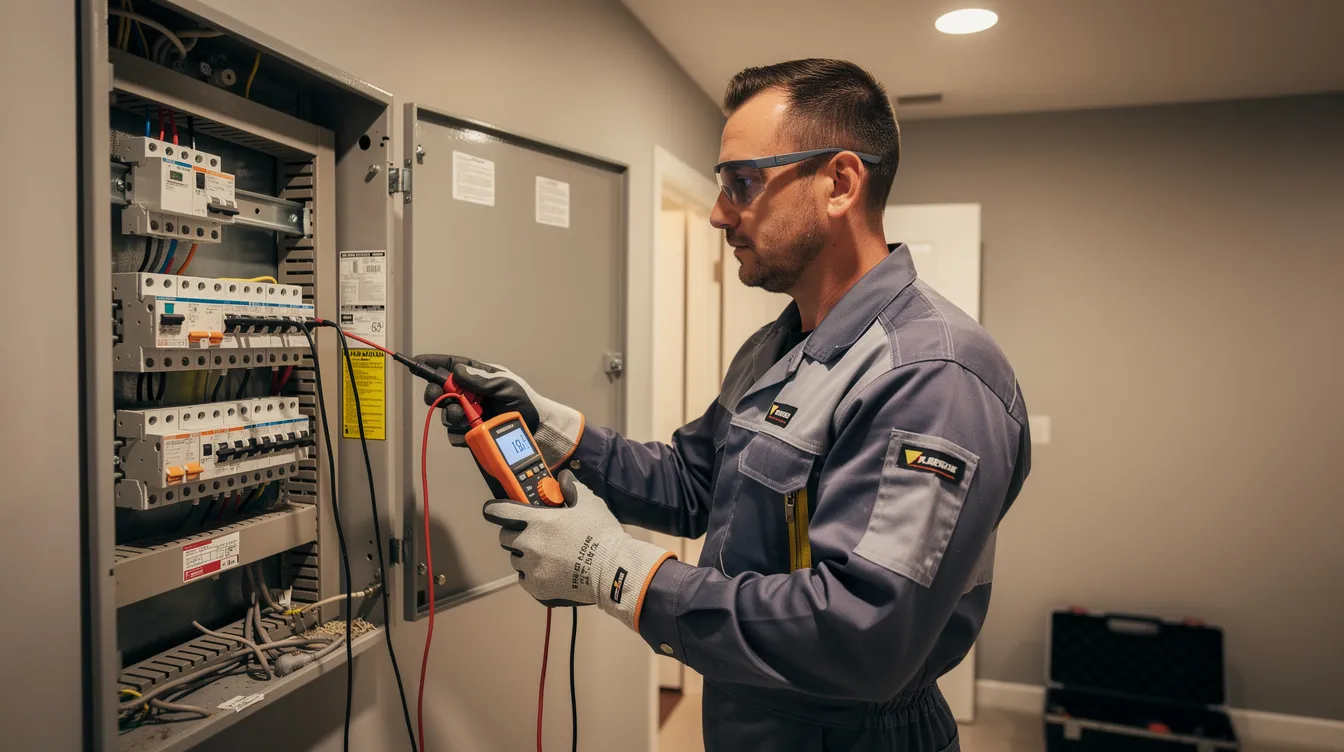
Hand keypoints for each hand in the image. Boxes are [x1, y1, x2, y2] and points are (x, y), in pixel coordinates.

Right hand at [413, 354, 584, 467]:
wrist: (536, 430)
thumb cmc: (525, 402)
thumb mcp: (506, 386)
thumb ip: (482, 380)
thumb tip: (458, 371)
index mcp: (479, 377)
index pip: (451, 365)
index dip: (433, 363)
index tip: (417, 362)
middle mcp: (470, 394)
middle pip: (441, 390)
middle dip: (436, 393)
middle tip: (439, 397)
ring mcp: (469, 413)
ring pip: (445, 413)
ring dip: (452, 415)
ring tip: (469, 418)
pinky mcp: (470, 432)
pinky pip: (455, 432)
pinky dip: (460, 432)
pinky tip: (473, 430)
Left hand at [483, 471, 673, 628]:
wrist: (613, 570)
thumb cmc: (601, 534)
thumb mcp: (589, 503)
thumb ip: (572, 489)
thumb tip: (563, 479)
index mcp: (537, 521)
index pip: (502, 512)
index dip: (495, 510)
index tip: (491, 510)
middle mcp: (529, 544)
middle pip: (505, 538)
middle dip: (514, 534)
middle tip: (532, 534)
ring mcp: (531, 568)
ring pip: (515, 560)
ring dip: (524, 555)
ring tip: (545, 556)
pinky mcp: (537, 588)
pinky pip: (524, 579)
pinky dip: (532, 575)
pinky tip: (548, 572)